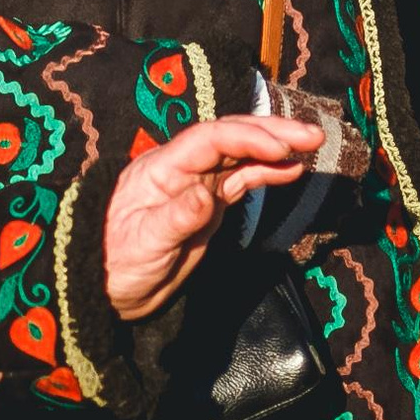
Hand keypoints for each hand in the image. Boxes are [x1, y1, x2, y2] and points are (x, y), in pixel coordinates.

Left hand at [102, 114, 323, 320]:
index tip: (282, 147)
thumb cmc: (116, 263)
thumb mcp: (144, 244)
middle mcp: (184, 167)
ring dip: (277, 147)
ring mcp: (198, 184)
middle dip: (273, 131)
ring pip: (242, 154)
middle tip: (313, 134)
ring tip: (313, 144)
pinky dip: (269, 172)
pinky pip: (243, 179)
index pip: (211, 138)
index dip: (248, 137)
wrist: (106, 287)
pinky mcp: (209, 204)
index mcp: (164, 168)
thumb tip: (208, 197)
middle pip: (232, 136)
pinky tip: (293, 170)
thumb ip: (175, 218)